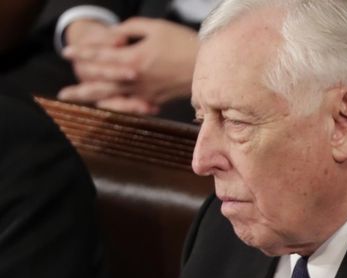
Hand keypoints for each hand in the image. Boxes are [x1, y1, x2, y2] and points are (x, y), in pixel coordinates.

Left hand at [59, 17, 196, 113]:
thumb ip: (129, 30)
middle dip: (81, 88)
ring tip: (80, 104)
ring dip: (93, 101)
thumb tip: (113, 38)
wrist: (209, 65)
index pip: (101, 57)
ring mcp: (145, 91)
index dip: (83, 54)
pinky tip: (108, 107)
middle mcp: (136, 79)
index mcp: (134, 59)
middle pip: (102, 84)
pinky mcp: (156, 98)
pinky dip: (117, 107)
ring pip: (113, 98)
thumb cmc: (182, 42)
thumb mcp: (155, 27)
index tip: (67, 53)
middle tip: (63, 93)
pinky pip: (131, 105)